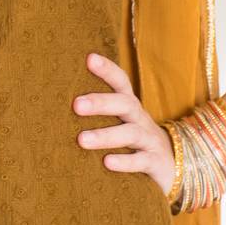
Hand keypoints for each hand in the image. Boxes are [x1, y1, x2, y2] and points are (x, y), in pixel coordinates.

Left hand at [72, 51, 172, 195]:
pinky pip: (142, 161)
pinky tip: (106, 162)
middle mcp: (140, 118)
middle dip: (101, 102)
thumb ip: (97, 110)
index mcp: (129, 105)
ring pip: (131, 133)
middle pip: (124, 103)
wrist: (172, 166)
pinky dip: (125, 161)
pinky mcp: (155, 162)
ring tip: (81, 140)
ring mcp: (149, 140)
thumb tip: (52, 101)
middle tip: (76, 105)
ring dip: (106, 135)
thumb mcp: (119, 121)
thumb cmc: (132, 139)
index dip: (107, 69)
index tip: (89, 58)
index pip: (120, 82)